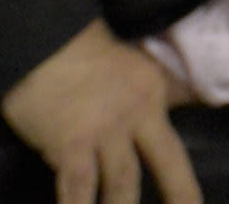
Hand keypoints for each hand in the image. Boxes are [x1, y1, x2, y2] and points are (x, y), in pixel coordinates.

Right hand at [0, 20, 198, 203]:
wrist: (44, 40)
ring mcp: (105, 132)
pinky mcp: (70, 146)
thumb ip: (144, 100)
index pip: (174, 142)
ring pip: (122, 185)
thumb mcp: (131, 70)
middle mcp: (137, 116)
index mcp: (154, 96)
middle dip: (180, 196)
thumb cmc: (83, 55)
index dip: (184, 177)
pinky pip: (77, 189)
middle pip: (167, 163)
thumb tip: (158, 123)